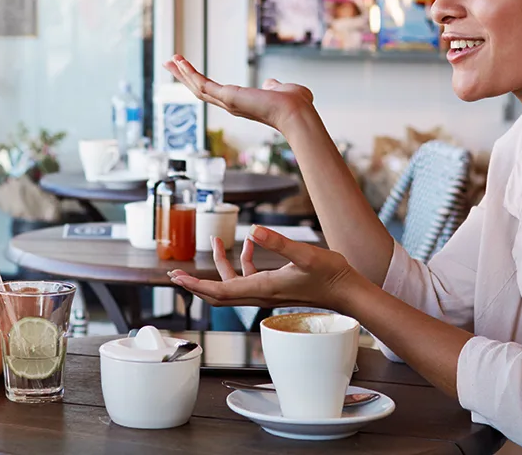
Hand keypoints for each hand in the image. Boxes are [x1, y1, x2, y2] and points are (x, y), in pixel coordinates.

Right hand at [163, 55, 314, 132]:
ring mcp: (227, 103)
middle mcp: (231, 105)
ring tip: (169, 60)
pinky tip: (180, 62)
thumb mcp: (281, 90)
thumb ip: (274, 86)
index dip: (200, 82)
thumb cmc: (295, 105)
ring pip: (197, 88)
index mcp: (241, 103)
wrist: (297, 113)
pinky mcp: (227, 97)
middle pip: (199, 90)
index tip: (189, 73)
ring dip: (183, 73)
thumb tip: (271, 84)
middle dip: (184, 77)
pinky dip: (190, 73)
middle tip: (169, 64)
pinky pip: (203, 84)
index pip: (214, 92)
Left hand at [168, 226, 357, 310]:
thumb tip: (253, 229)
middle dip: (196, 284)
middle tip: (175, 274)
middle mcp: (260, 294)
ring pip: (232, 283)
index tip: (177, 278)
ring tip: (215, 239)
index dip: (196, 285)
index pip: (220, 291)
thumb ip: (278, 242)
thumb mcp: (304, 253)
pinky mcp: (274, 287)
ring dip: (220, 264)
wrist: (346, 291)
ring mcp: (267, 292)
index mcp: (263, 288)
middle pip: (218, 294)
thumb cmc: (329, 274)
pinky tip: (250, 242)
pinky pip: (249, 277)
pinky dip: (243, 260)